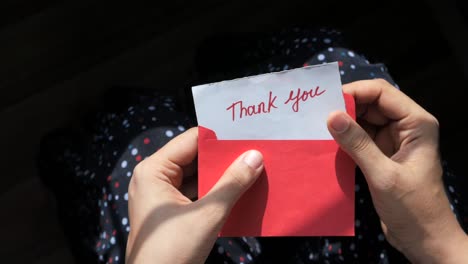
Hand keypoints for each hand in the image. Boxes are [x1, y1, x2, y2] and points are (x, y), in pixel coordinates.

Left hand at [125, 128, 263, 263]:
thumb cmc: (173, 250)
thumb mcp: (207, 214)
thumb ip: (232, 183)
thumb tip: (256, 157)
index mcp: (154, 170)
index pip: (191, 140)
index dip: (219, 138)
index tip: (246, 135)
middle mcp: (154, 178)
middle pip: (194, 158)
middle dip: (223, 159)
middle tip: (254, 152)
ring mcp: (160, 196)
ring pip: (196, 177)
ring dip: (221, 178)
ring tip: (251, 170)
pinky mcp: (169, 212)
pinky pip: (195, 194)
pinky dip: (214, 194)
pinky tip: (238, 192)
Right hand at [327, 79, 467, 262]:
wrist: (424, 238)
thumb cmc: (412, 207)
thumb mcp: (383, 175)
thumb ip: (357, 144)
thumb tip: (331, 116)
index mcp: (416, 123)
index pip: (382, 93)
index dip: (354, 92)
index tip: (326, 102)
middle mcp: (405, 126)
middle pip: (371, 104)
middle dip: (345, 107)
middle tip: (316, 114)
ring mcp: (393, 141)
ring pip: (364, 121)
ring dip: (343, 123)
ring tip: (317, 126)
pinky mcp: (382, 155)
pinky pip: (360, 138)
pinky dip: (345, 139)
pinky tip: (327, 142)